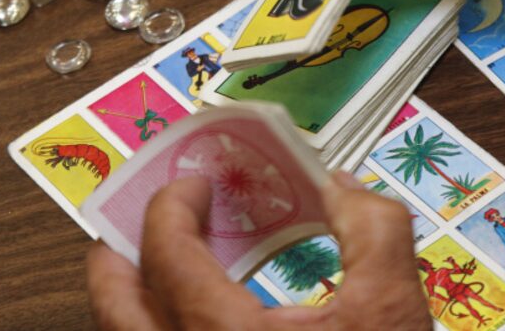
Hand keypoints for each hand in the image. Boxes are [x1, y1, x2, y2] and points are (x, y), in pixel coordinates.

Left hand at [87, 171, 431, 330]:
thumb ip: (373, 229)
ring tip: (153, 264)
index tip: (192, 187)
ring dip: (130, 294)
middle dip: (118, 250)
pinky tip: (189, 317)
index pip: (168, 256)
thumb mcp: (390, 311)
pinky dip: (156, 327)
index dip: (172, 207)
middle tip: (138, 219)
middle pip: (114, 304)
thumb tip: (340, 187)